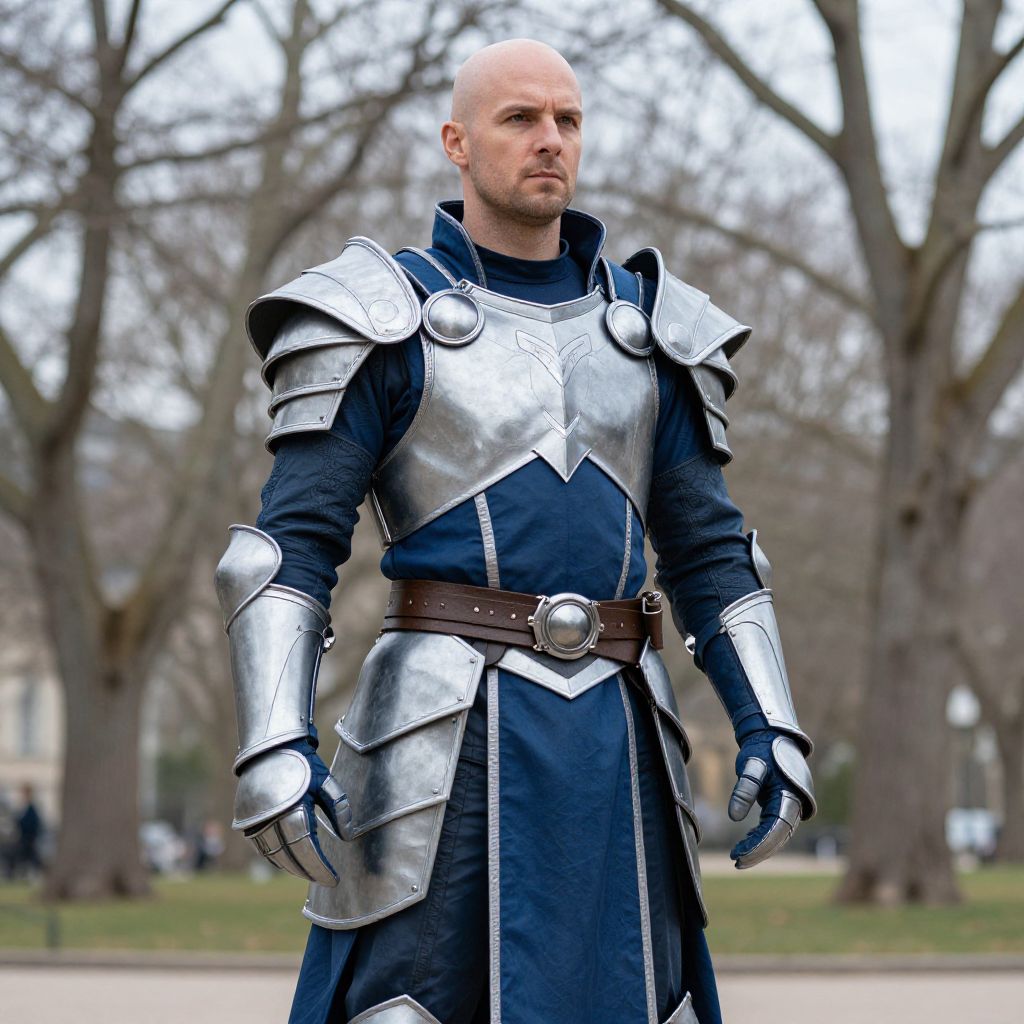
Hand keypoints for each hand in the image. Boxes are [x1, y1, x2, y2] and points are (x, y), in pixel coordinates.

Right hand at [232, 740, 352, 885]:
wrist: (270, 748)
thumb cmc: (304, 765)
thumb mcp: (326, 781)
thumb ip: (339, 808)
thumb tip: (348, 837)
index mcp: (292, 807)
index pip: (307, 848)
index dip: (320, 867)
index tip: (334, 880)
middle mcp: (270, 817)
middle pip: (289, 856)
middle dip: (309, 871)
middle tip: (324, 879)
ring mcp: (254, 821)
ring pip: (273, 855)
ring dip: (292, 867)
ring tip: (310, 871)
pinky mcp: (245, 821)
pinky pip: (261, 848)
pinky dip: (276, 858)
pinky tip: (290, 861)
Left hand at [728, 729, 811, 868]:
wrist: (774, 737)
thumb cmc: (763, 750)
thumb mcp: (750, 765)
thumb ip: (744, 789)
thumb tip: (733, 817)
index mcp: (789, 795)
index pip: (776, 828)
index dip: (758, 844)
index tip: (739, 855)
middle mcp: (795, 805)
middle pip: (779, 837)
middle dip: (759, 852)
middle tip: (736, 862)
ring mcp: (791, 807)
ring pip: (779, 835)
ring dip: (760, 848)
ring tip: (738, 857)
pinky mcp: (784, 807)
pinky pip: (775, 828)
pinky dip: (762, 838)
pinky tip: (745, 843)